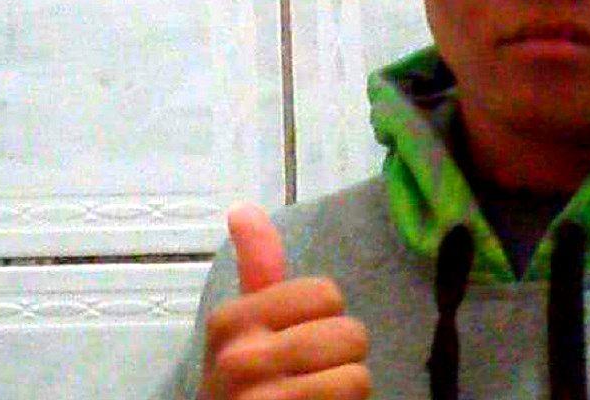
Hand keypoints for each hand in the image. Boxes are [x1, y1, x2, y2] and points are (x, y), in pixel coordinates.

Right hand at [198, 203, 370, 399]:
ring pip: (357, 376)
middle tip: (310, 375)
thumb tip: (243, 209)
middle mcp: (241, 361)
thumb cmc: (244, 384)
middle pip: (349, 333)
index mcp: (231, 321)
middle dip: (342, 357)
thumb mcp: (243, 326)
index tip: (295, 339)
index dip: (324, 317)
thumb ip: (257, 269)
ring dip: (345, 390)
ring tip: (315, 399)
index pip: (326, 293)